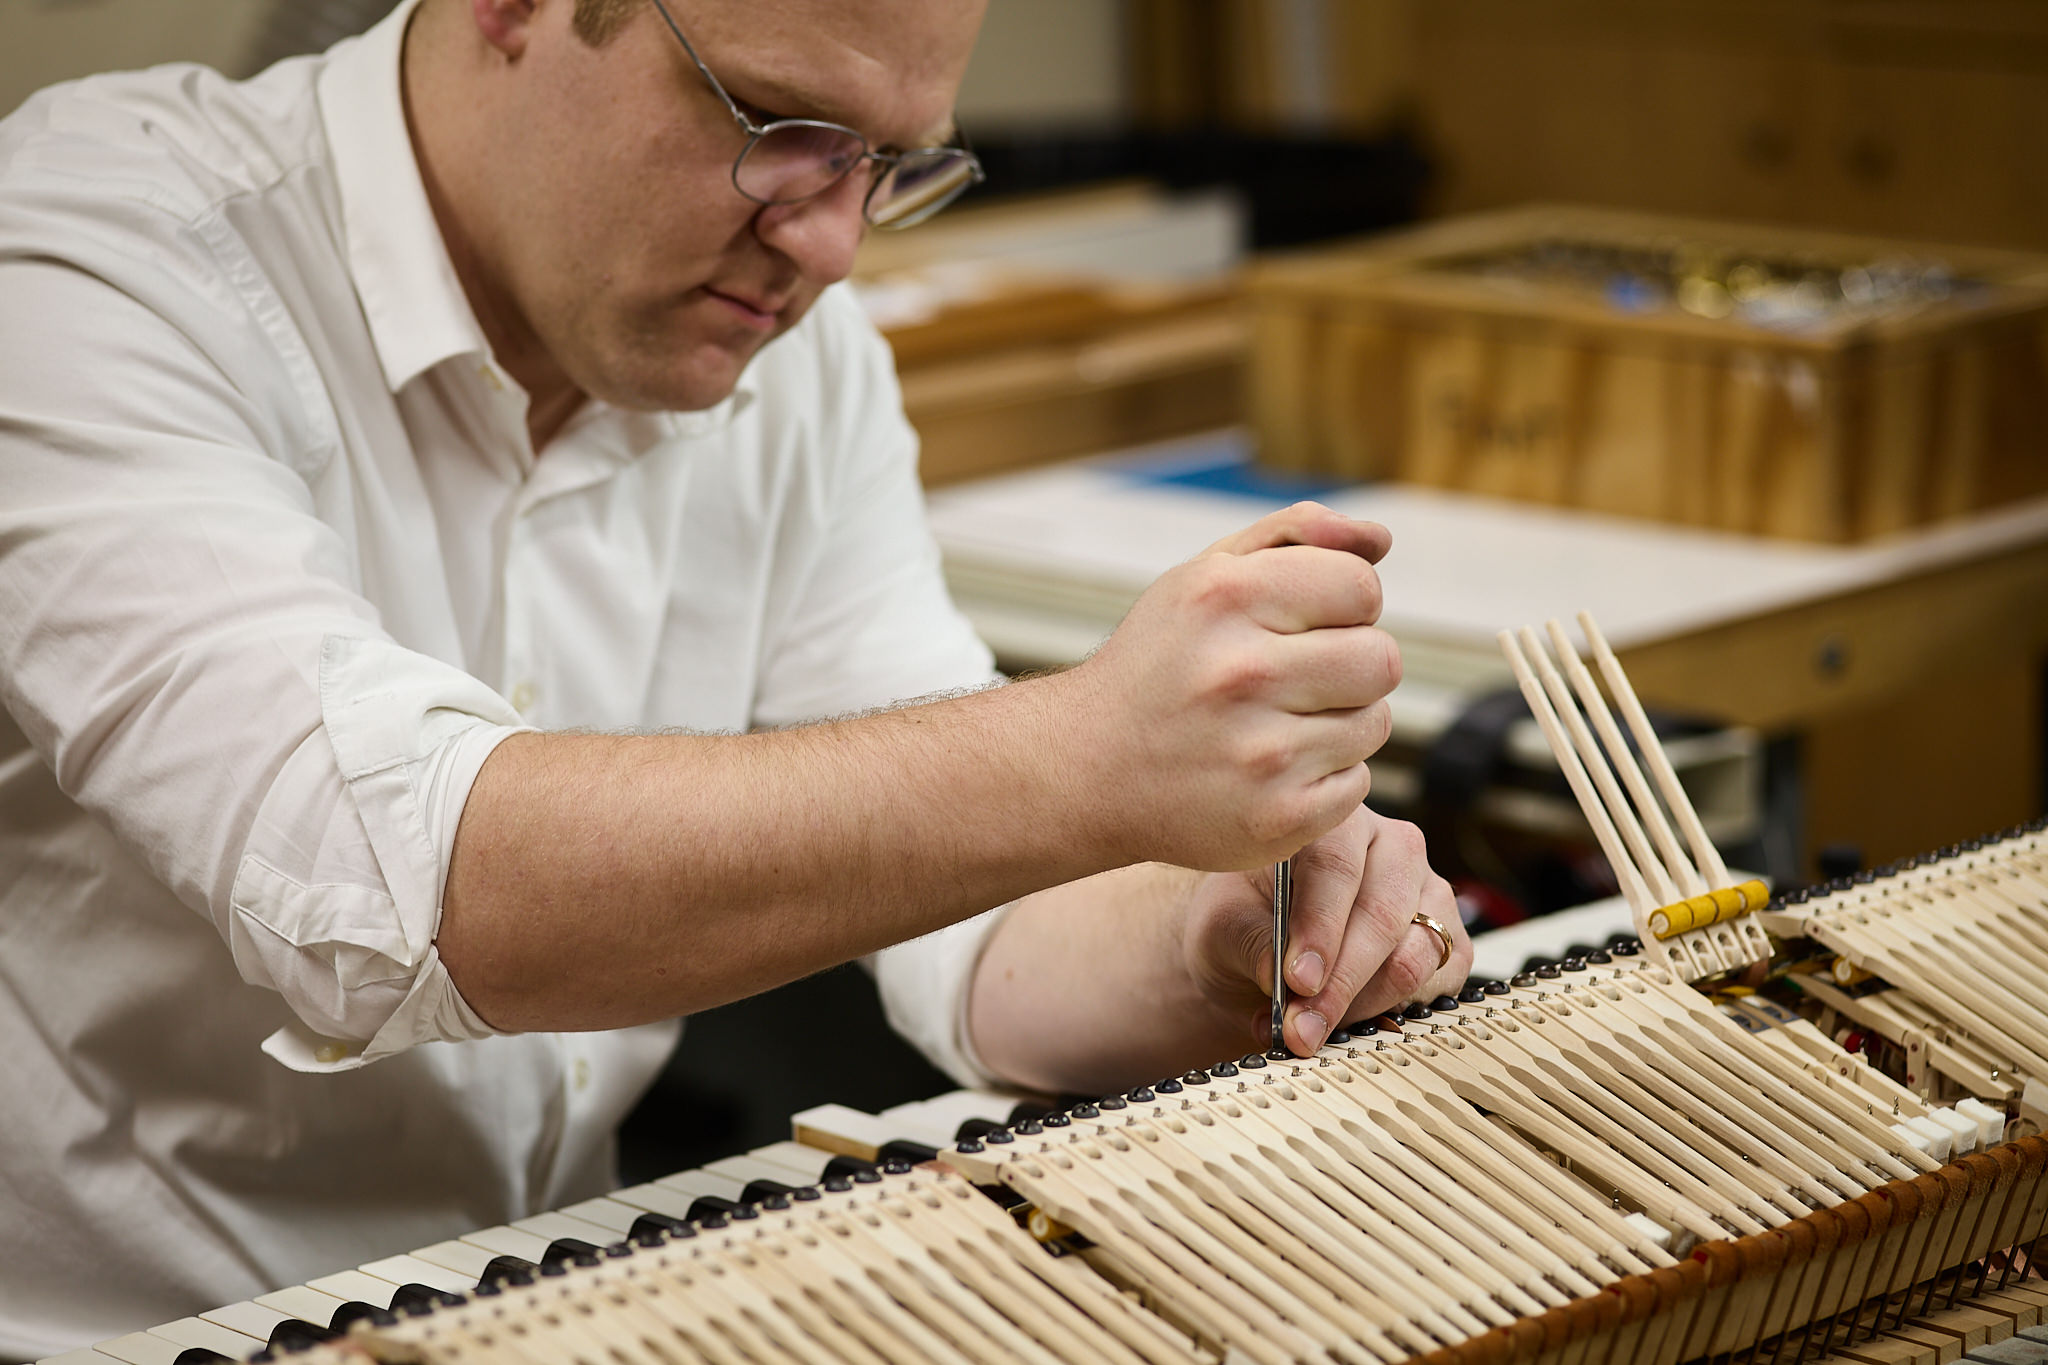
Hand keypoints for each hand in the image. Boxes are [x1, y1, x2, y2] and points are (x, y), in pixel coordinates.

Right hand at [1060, 502, 1400, 871]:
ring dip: (1340, 723)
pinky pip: (1359, 784)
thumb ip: (1294, 535)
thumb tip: (1379, 538)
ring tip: (1277, 725)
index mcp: (1225, 598)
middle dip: (1351, 665)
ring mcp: (1260, 754)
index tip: (1304, 625)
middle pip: (1382, 659)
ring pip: (1374, 723)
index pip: (1362, 587)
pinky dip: (1326, 778)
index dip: (1344, 605)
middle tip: (1298, 679)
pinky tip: (1272, 771)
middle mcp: (1241, 673)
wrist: (1085, 768)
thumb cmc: (1159, 664)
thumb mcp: (1205, 575)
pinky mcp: (1276, 817)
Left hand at [1181, 806, 1471, 1054]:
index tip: (1298, 980)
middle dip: (1340, 982)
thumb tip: (1280, 975)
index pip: (1336, 864)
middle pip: (1383, 913)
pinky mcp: (1449, 938)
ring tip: (1310, 1029)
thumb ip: (1251, 944)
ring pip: (1414, 954)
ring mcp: (1429, 891)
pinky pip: (1437, 981)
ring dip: (1362, 1004)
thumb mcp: (1225, 925)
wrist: (1264, 943)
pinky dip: (1392, 1011)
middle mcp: (1392, 846)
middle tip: (1301, 1028)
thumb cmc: (1244, 918)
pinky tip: (1346, 1019)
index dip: (1319, 926)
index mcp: (1332, 820)